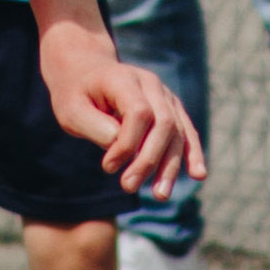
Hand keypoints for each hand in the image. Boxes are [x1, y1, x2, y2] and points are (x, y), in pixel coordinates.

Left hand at [38, 21, 206, 199]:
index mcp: (125, 79)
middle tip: (128, 186)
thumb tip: (118, 144)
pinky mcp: (172, 109)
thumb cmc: (76, 95)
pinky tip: (198, 175)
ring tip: (160, 195)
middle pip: (163, 124)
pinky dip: (192, 154)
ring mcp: (165, 95)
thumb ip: (94, 126)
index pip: (139, 113)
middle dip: (149, 160)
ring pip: (177, 132)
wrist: (88, 73)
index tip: (107, 166)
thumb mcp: (71, 110)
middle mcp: (151, 84)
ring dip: (170, 166)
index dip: (128, 143)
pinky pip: (186, 132)